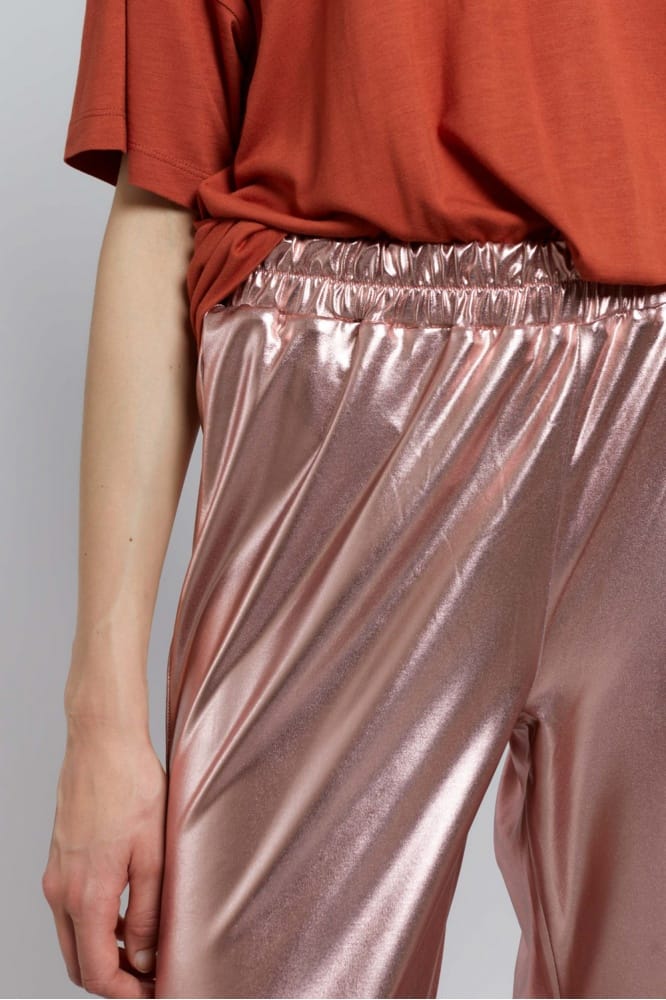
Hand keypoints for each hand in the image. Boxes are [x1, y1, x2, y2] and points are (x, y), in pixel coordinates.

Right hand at [42, 723, 166, 997]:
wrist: (102, 743)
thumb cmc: (133, 788)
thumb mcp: (154, 854)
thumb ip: (149, 912)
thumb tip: (145, 958)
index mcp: (87, 895)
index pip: (96, 972)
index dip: (126, 993)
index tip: (154, 992)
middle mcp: (62, 892)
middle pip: (80, 963)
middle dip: (113, 979)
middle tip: (152, 978)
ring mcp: (56, 876)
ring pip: (74, 938)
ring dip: (105, 953)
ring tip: (147, 948)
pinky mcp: (60, 860)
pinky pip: (72, 911)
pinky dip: (96, 926)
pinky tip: (129, 914)